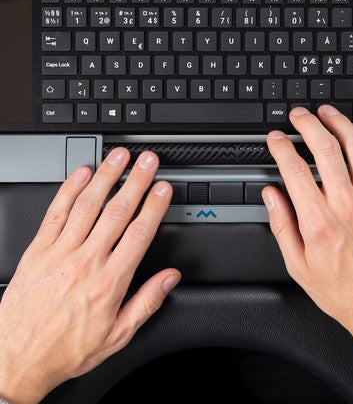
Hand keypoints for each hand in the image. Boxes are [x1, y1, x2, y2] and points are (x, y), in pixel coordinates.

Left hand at [0, 148, 179, 403]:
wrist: (15, 361)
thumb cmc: (64, 350)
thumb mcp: (117, 336)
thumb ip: (147, 302)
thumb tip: (170, 278)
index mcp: (109, 283)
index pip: (139, 234)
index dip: (154, 206)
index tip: (163, 188)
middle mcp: (85, 263)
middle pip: (116, 212)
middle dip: (136, 182)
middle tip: (147, 161)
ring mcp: (59, 254)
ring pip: (87, 206)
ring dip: (106, 177)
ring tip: (119, 157)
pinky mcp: (37, 251)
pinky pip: (55, 213)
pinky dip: (69, 190)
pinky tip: (81, 173)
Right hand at [264, 105, 352, 351]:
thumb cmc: (344, 291)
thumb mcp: (299, 266)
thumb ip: (282, 226)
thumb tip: (271, 196)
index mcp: (319, 221)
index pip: (294, 169)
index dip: (281, 147)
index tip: (275, 138)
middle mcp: (347, 205)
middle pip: (324, 148)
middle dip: (307, 124)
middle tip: (299, 115)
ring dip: (340, 123)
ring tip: (328, 113)